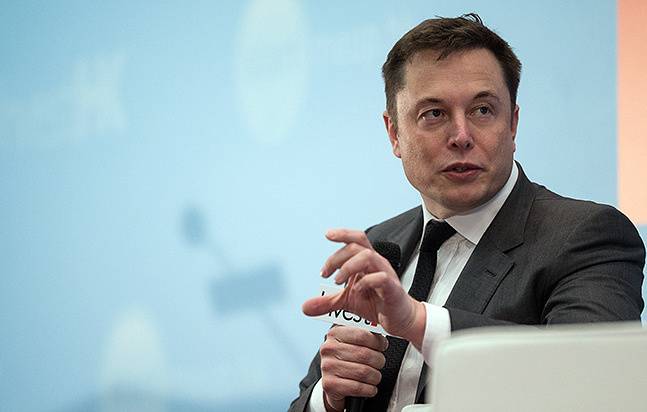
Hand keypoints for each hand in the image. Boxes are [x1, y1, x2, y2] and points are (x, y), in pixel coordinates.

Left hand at [302, 229, 425, 347]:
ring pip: (368, 256)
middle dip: (336, 257)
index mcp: (366, 261)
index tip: (327, 235)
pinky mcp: (392, 288)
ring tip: (338, 281)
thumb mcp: (347, 302)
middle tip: (325, 273)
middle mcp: (376, 263)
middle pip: (356, 246)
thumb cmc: (376, 304)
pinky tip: (356, 292)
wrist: (399, 319)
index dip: (343, 233)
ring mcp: (385, 274)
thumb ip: (327, 302)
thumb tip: (305, 307)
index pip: (356, 239)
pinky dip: (365, 282)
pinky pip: (380, 278)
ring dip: (349, 266)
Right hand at [319, 326, 387, 410]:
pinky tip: (369, 387)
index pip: (363, 335)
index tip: (382, 346)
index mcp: (335, 333)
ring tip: (374, 376)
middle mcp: (329, 348)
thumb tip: (382, 338)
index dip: (378, 342)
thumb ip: (366, 336)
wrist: (333, 382)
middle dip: (378, 361)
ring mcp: (327, 367)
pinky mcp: (330, 385)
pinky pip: (358, 387)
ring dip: (375, 376)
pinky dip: (369, 389)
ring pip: (363, 372)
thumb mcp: (352, 342)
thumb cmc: (347, 360)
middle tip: (379, 363)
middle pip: (365, 354)